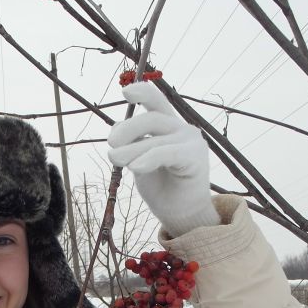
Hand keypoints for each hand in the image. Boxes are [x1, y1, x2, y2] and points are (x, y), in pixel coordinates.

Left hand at [107, 81, 219, 234]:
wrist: (181, 215)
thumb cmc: (161, 188)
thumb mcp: (140, 161)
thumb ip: (132, 145)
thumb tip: (116, 130)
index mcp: (168, 126)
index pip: (156, 101)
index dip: (142, 92)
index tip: (124, 93)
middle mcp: (181, 129)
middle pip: (151, 119)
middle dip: (127, 129)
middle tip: (111, 145)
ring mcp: (191, 142)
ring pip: (155, 139)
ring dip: (131, 150)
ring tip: (115, 160)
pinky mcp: (196, 157)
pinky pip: (167, 153)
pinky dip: (149, 158)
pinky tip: (135, 167)